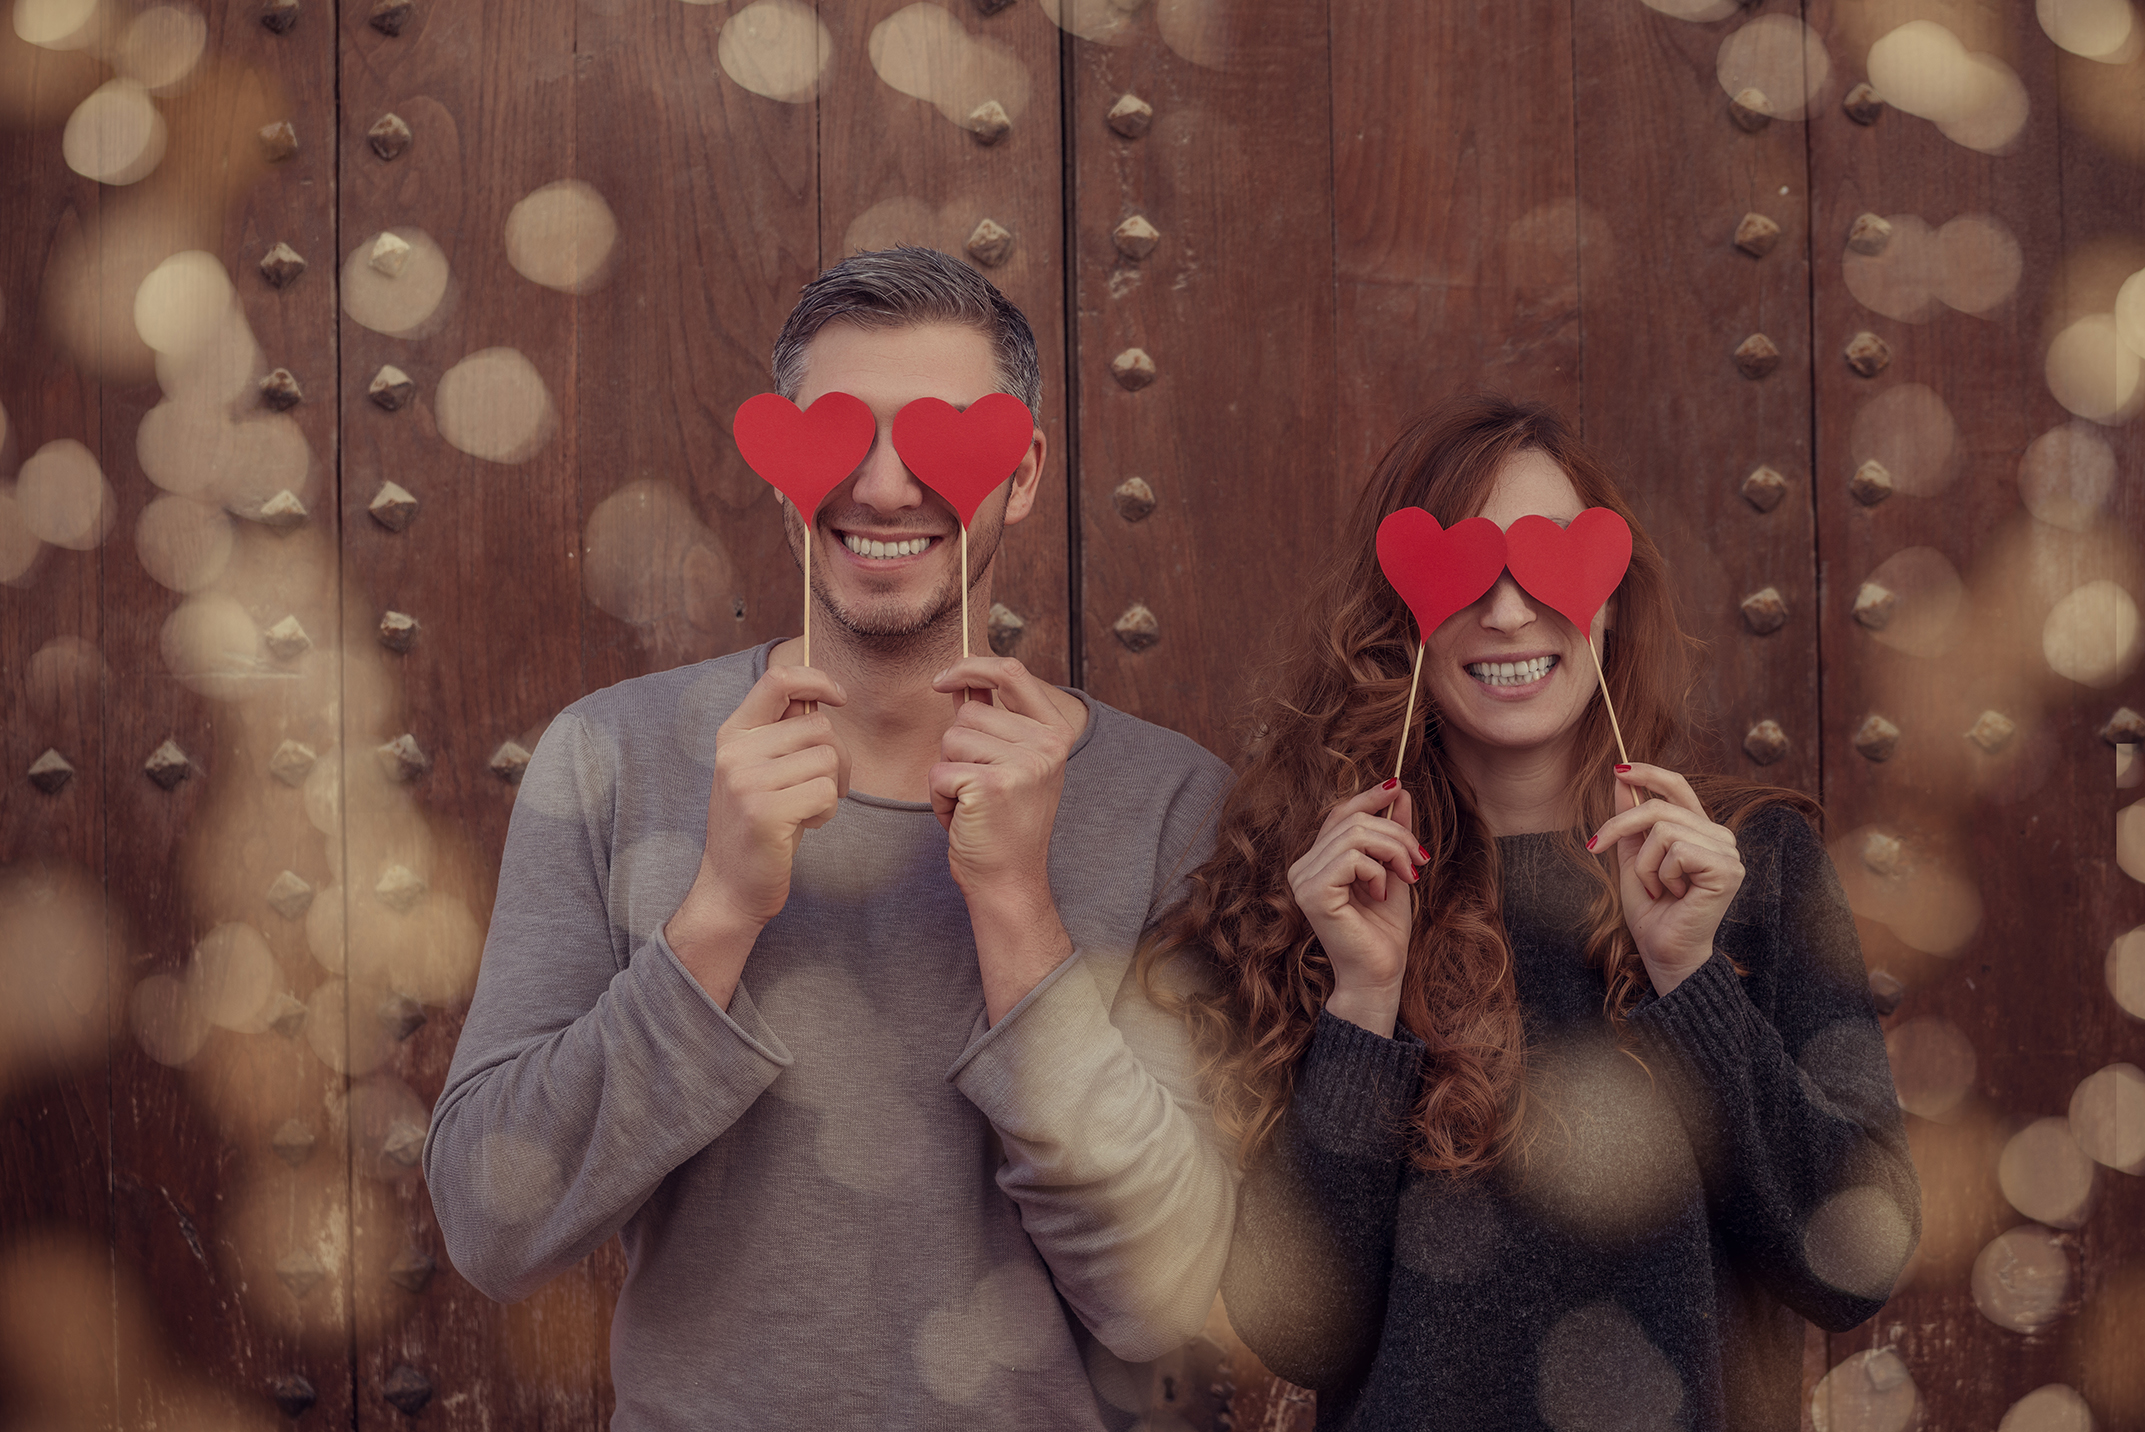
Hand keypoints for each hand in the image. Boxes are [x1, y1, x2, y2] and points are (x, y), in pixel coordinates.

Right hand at [665, 666, 848, 1000]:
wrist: (731, 888)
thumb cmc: (759, 825)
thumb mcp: (761, 770)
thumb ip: (783, 733)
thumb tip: (822, 694)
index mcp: (733, 735)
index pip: (777, 680)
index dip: (816, 678)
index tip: (839, 696)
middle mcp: (735, 753)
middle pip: (819, 726)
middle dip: (837, 757)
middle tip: (822, 787)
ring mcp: (747, 782)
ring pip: (828, 759)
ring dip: (831, 787)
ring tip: (804, 809)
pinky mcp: (765, 812)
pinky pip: (826, 792)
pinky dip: (826, 812)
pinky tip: (803, 826)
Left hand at [928, 657, 1079, 901]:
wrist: (1009, 879)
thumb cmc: (1003, 822)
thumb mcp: (1011, 762)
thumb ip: (992, 719)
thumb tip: (960, 678)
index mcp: (1056, 732)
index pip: (1012, 670)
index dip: (971, 665)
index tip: (942, 679)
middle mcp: (1047, 744)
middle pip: (968, 712)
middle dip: (957, 748)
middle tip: (979, 789)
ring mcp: (1022, 763)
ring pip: (950, 740)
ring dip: (948, 774)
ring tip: (973, 804)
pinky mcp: (991, 785)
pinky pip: (940, 770)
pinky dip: (941, 797)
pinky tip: (965, 818)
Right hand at [1287, 782, 1423, 1037]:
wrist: (1380, 975)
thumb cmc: (1384, 931)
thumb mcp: (1394, 871)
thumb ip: (1392, 834)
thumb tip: (1399, 792)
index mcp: (1317, 862)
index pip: (1338, 813)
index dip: (1368, 796)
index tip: (1398, 787)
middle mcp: (1303, 867)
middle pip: (1352, 820)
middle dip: (1396, 833)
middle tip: (1419, 860)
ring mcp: (1303, 880)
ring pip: (1355, 834)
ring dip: (1393, 850)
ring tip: (1407, 876)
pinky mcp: (1313, 893)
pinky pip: (1352, 858)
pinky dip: (1377, 870)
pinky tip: (1382, 894)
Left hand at [1586, 763, 1743, 994]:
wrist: (1662, 950)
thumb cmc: (1652, 909)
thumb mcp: (1632, 856)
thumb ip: (1630, 820)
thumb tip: (1622, 778)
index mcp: (1700, 831)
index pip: (1679, 787)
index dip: (1649, 773)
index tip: (1618, 769)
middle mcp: (1720, 837)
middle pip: (1660, 807)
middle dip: (1621, 826)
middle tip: (1597, 846)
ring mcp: (1728, 852)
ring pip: (1664, 830)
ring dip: (1644, 863)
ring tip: (1655, 888)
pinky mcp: (1726, 869)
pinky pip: (1676, 851)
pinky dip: (1661, 874)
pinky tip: (1672, 894)